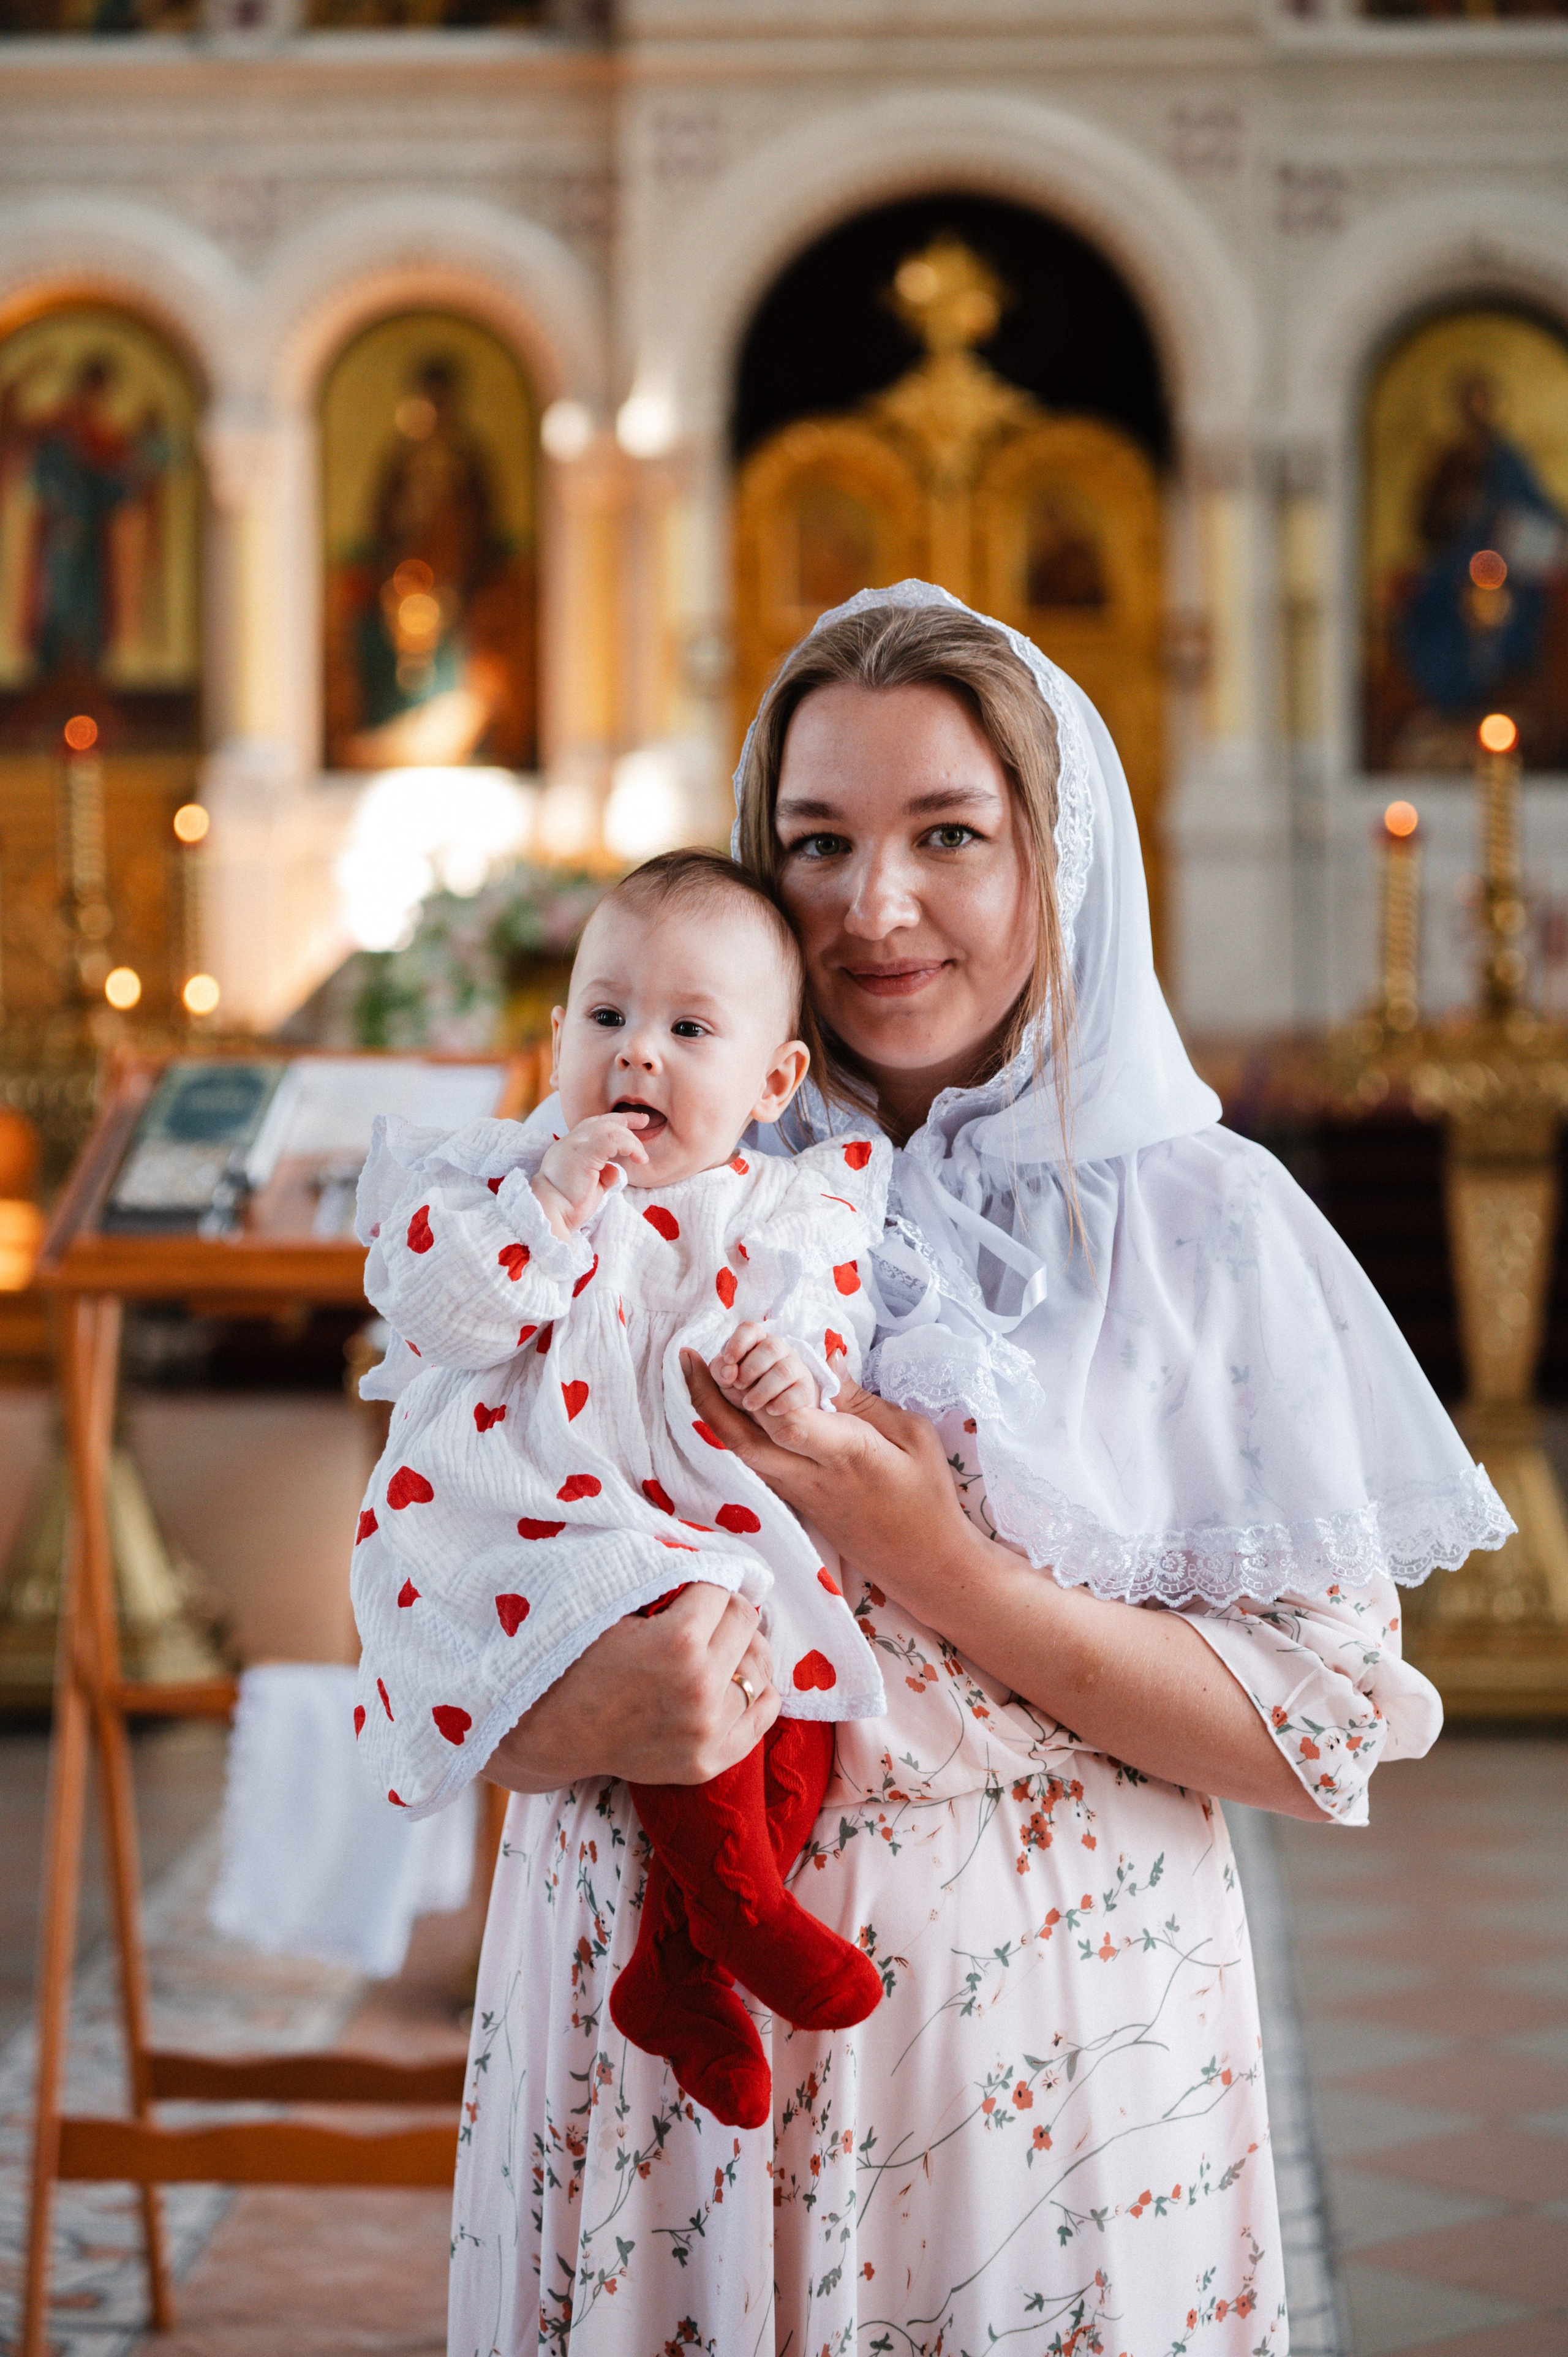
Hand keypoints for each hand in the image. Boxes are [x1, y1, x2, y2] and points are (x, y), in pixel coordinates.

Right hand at [481, 1581, 778, 1791]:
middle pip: (746, 1623)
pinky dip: (755, 1690)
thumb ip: (667, 1580)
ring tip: (715, 1648)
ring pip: (759, 1667)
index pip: (723, 1587)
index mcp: (678, 1641)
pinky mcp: (709, 1761)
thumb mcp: (617, 1605)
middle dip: (723, 1611)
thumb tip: (717, 1562)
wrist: (550, 1731)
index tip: (688, 1590)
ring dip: (740, 1650)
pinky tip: (732, 1680)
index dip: (704, 1583)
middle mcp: (700, 1688)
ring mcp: (708, 1730)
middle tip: (700, 1616)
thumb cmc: (577, 1658)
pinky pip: (764, 1712)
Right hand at [532, 1112, 648, 1235]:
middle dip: (626, 1120)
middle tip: (645, 1122)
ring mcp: (575, 1146)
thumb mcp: (590, 1186)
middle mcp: (569, 1142)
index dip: (615, 1121)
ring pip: (609, 1128)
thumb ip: (602, 1174)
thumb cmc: (568, 1205)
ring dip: (630, 1140)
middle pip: (602, 1121)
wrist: (551, 1214)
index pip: (593, 1125)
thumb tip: (614, 1170)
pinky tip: (637, 1157)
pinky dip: (628, 1145)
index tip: (635, 1121)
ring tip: (641, 1156)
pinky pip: (611, 1140)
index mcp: (569, 1147)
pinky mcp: (583, 1154)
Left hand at [682, 1349, 974, 1601]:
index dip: (759, 1392)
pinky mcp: (796, 1503)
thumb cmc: (927, 1495)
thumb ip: (863, 1400)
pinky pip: (755, 1465)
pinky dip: (733, 1434)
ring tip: (698, 1374)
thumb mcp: (913, 1435)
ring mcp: (798, 1493)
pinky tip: (724, 1408)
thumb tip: (825, 1362)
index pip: (789, 1424)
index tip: (738, 1355)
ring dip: (714, 1415)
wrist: (923, 1562)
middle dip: (710, 1398)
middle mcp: (810, 1476)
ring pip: (742, 1454)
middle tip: (688, 1358)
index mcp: (846, 1454)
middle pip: (745, 1440)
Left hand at [712, 1320, 819, 1446]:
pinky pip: (800, 1390)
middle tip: (739, 1387)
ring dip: (763, 1388)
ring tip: (751, 1406)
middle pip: (770, 1345)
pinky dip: (783, 1402)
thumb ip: (704, 1383)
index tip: (729, 1364)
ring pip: (785, 1367)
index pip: (749, 1330)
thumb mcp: (720, 1401)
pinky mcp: (809, 1395)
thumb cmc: (745, 1414)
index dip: (738, 1344)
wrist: (777, 1439)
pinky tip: (772, 1412)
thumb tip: (684, 1354)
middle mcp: (777, 1357)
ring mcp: (796, 1374)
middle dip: (750, 1368)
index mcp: (752, 1352)